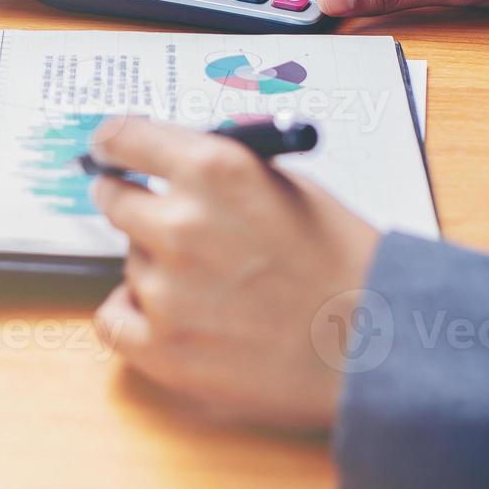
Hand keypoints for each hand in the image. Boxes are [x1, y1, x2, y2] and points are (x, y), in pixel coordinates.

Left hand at [89, 119, 380, 430]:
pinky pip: (112, 320)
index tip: (107, 152)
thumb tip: (174, 155)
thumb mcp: (291, 184)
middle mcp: (180, 225)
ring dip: (157, 270)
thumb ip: (224, 167)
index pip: (123, 139)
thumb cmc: (345, 263)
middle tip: (159, 221)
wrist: (382, 346)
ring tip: (217, 288)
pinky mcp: (162, 349)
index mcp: (213, 170)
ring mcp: (166, 290)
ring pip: (129, 264)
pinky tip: (171, 318)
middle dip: (130, 205)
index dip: (112, 145)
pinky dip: (134, 318)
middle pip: (113, 200)